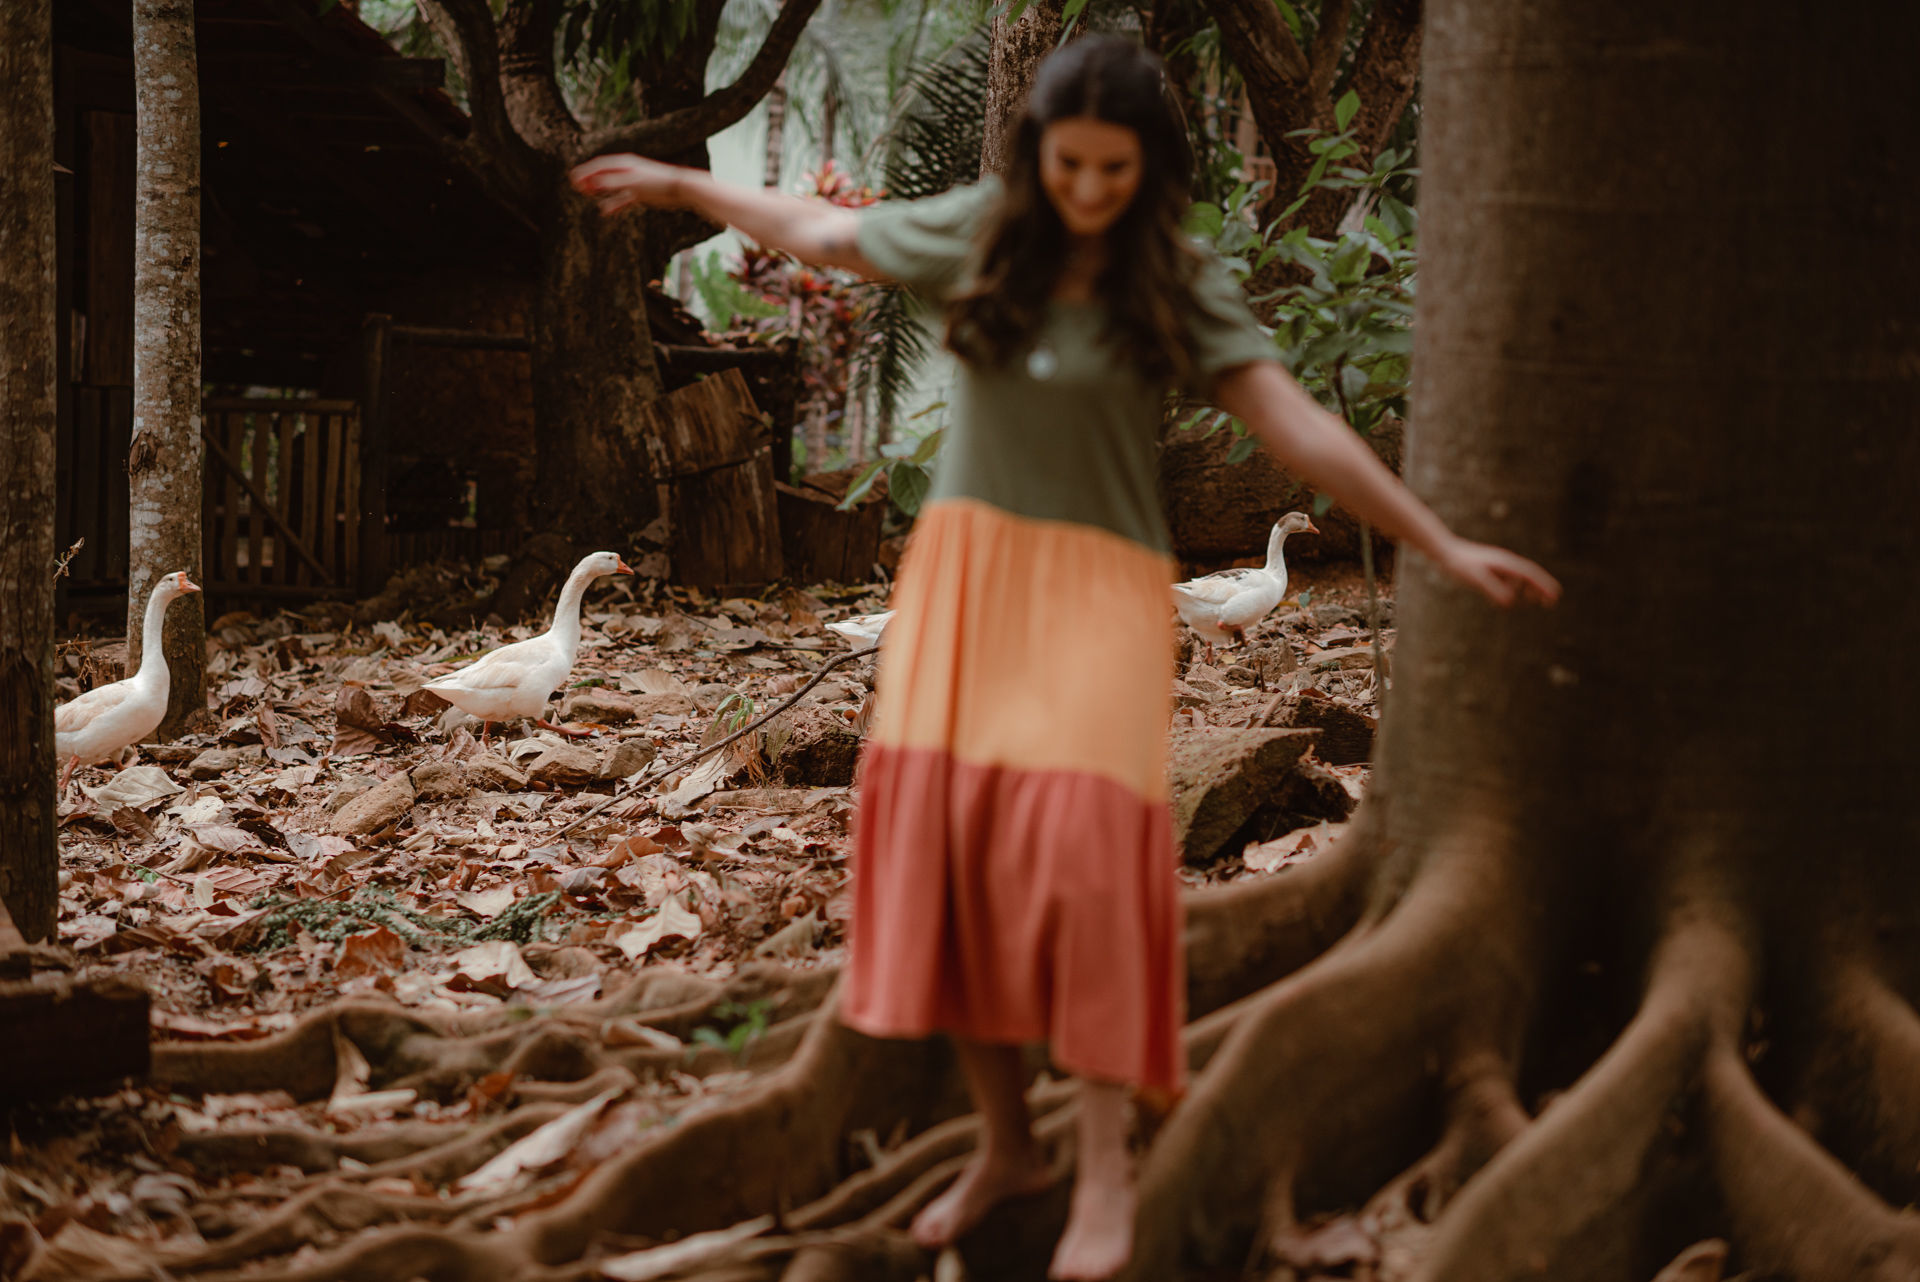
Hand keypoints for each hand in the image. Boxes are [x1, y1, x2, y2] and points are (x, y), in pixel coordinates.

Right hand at [568, 153, 687, 216]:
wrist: (681, 188)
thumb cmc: (657, 183)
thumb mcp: (632, 183)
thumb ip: (611, 183)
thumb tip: (591, 183)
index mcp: (624, 164)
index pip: (599, 166)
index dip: (584, 172)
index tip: (572, 179)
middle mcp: (627, 170)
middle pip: (603, 173)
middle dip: (589, 179)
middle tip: (575, 186)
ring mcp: (634, 181)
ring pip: (612, 185)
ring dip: (599, 190)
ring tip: (587, 194)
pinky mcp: (641, 193)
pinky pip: (623, 198)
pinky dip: (613, 203)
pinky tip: (605, 211)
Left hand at [1434, 537, 1561, 607]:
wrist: (1444, 551)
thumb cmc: (1460, 564)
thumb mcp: (1476, 578)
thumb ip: (1493, 590)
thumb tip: (1510, 603)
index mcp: (1506, 564)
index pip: (1530, 575)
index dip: (1544, 586)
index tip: (1556, 596)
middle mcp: (1505, 564)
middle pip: (1529, 578)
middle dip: (1540, 590)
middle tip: (1549, 603)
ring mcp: (1498, 567)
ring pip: (1518, 581)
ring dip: (1525, 592)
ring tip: (1531, 601)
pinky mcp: (1489, 571)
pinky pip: (1506, 582)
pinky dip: (1511, 591)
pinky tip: (1506, 599)